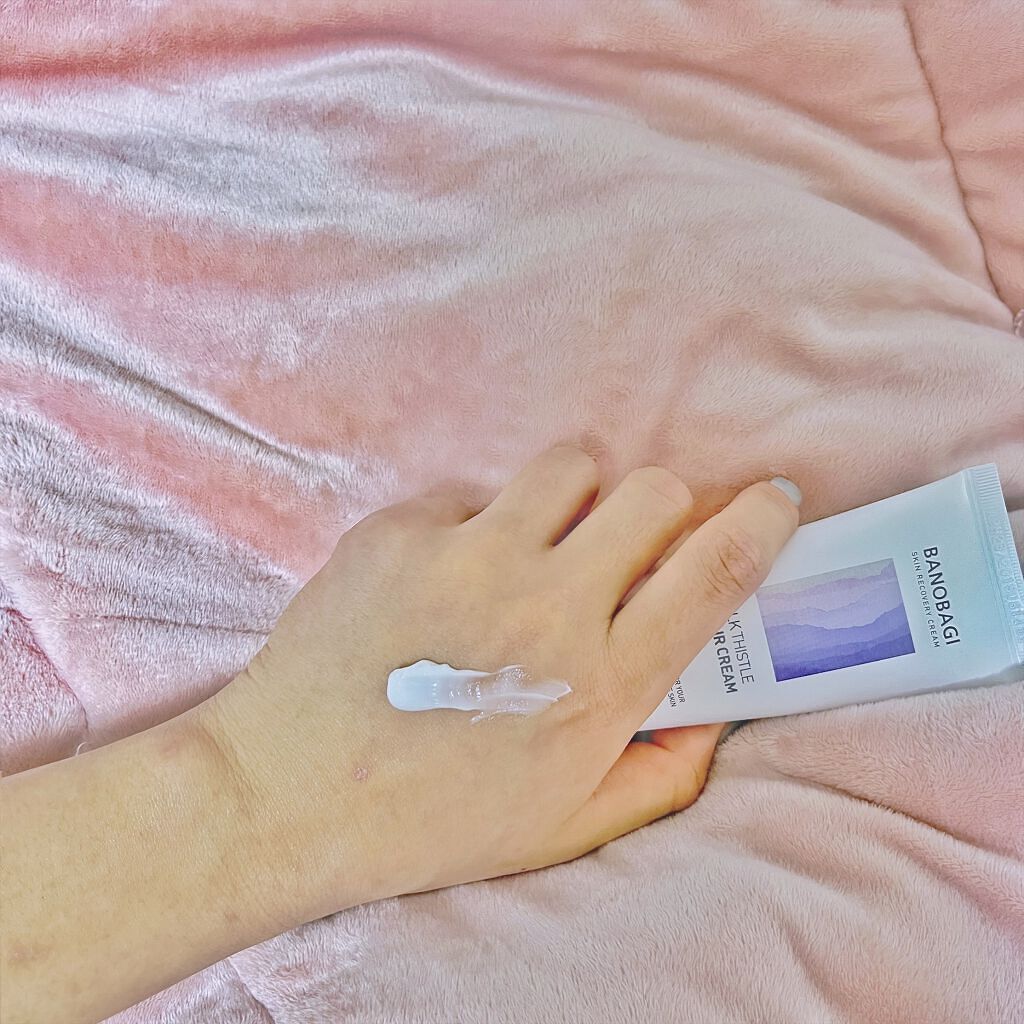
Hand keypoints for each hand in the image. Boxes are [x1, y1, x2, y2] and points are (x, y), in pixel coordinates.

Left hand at [204, 446, 798, 921]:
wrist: (285, 796)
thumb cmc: (430, 822)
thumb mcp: (562, 826)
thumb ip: (657, 774)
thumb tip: (710, 717)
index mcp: (599, 682)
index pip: (713, 574)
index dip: (760, 523)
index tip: (774, 498)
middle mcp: (546, 605)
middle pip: (651, 492)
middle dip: (658, 507)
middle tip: (628, 544)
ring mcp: (468, 557)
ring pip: (567, 465)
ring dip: (571, 498)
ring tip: (534, 547)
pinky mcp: (400, 532)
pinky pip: (467, 495)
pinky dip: (472, 527)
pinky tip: (439, 581)